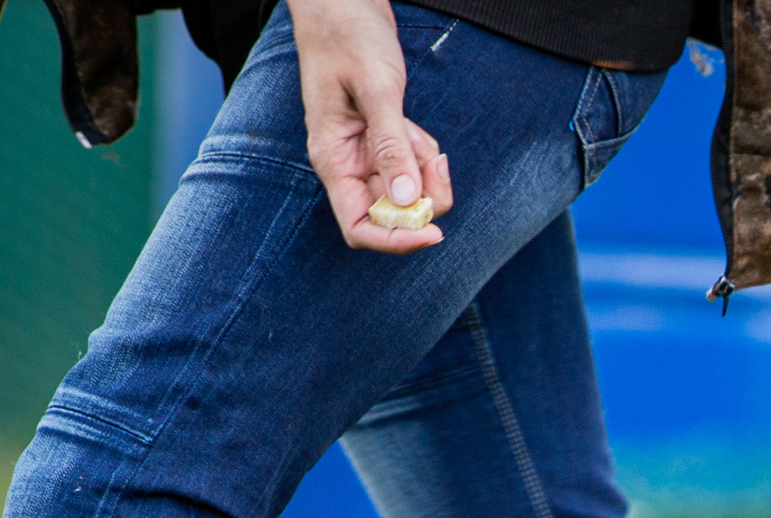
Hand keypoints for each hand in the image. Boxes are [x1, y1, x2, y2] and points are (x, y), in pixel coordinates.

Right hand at [289, 0, 455, 253]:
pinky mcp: (381, 142)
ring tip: (417, 130)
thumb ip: (391, 145)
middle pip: (394, 214)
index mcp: (334, 160)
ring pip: (408, 191)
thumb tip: (405, 199)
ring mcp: (365, 155)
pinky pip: (412, 166)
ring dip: (425, 170)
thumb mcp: (376, 90)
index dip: (396, 240)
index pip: (360, 228)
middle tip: (436, 160)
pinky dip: (424, 154)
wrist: (344, 3)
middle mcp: (348, 165)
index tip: (434, 232)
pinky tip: (414, 125)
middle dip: (423, 196)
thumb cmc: (349, 37)